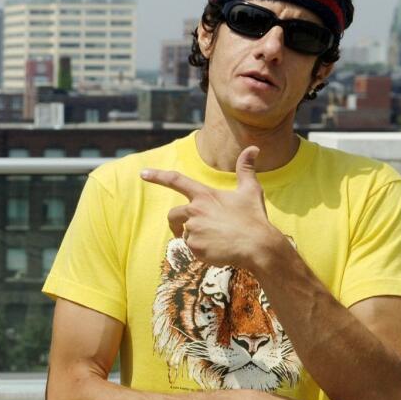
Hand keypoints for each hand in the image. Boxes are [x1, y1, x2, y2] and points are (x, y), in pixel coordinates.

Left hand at [140, 146, 281, 269]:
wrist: (258, 247)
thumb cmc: (254, 218)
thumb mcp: (251, 190)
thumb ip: (246, 169)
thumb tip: (253, 148)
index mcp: (204, 195)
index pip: (176, 180)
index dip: (158, 176)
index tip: (143, 173)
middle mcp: (195, 211)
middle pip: (173, 215)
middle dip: (175, 223)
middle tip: (184, 230)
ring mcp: (193, 230)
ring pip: (185, 234)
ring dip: (196, 237)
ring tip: (217, 239)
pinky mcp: (195, 248)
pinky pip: (192, 250)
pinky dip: (202, 251)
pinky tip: (218, 250)